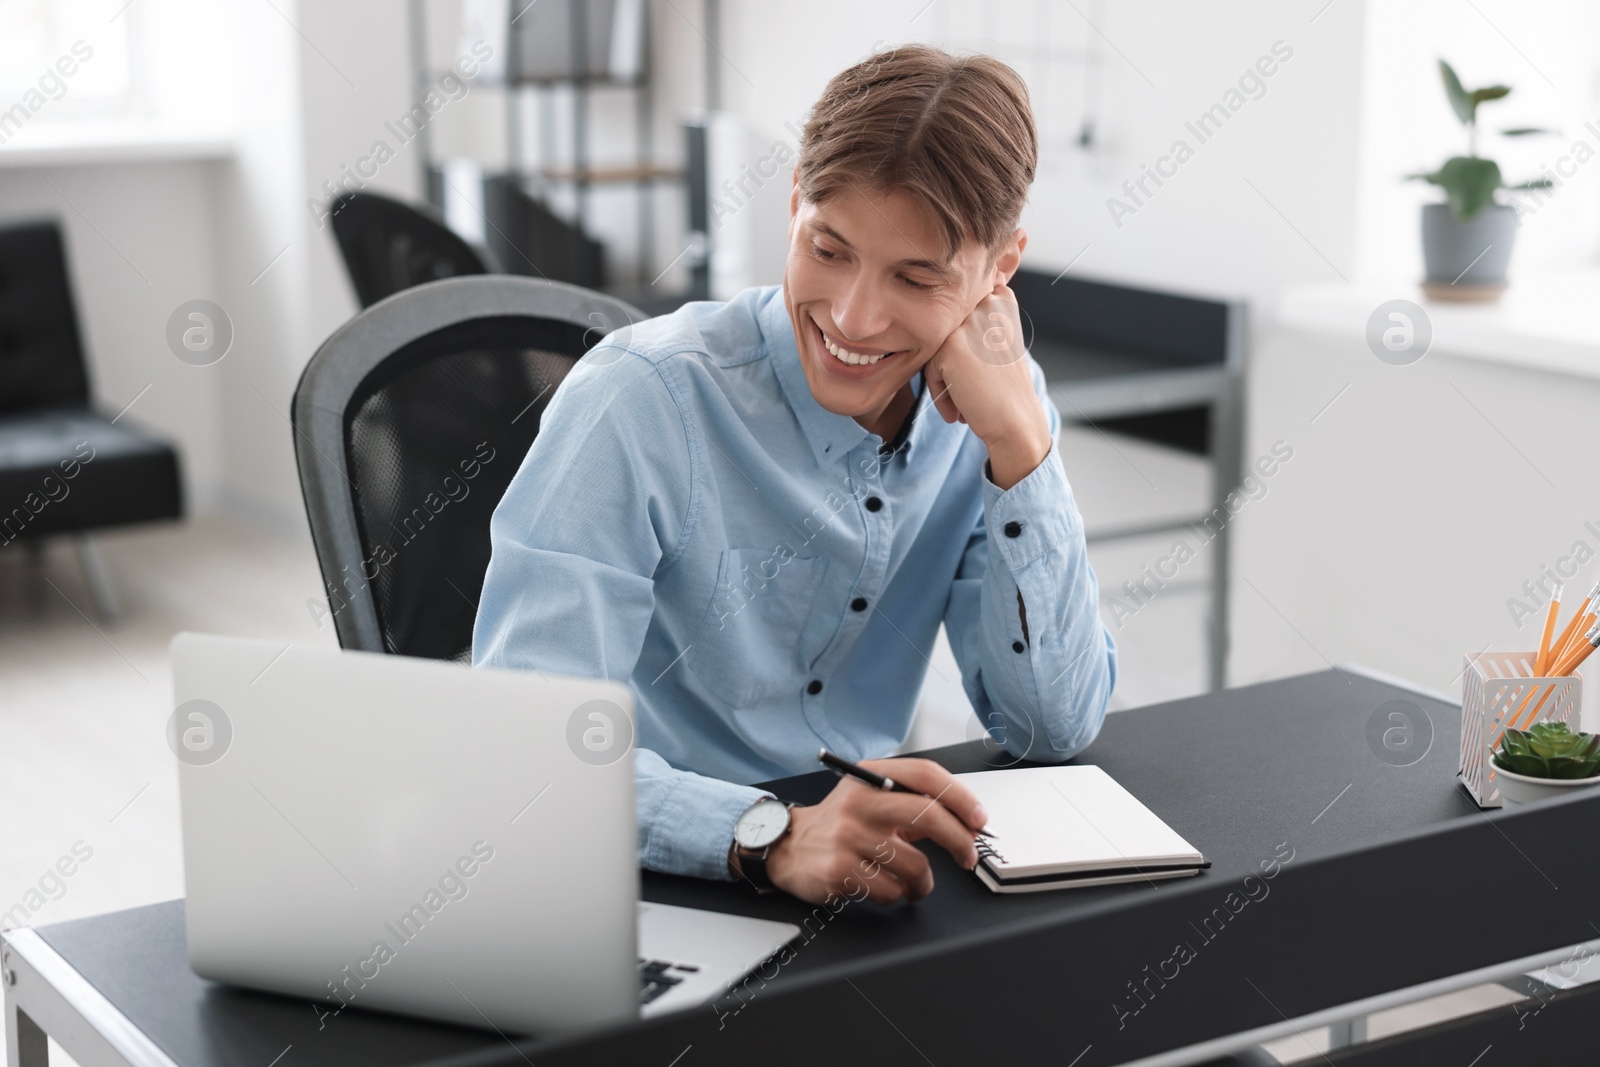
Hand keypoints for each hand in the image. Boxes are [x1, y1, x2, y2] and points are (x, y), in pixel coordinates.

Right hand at [756, 759, 989, 904]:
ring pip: (914, 865)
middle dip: (959, 842)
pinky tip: (881, 886)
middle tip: (968, 857)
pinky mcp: (840, 870)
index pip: (925, 775)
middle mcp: (859, 802)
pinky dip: (895, 894)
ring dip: (923, 882)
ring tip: (914, 882)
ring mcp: (848, 836)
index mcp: (870, 777)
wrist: (785, 846)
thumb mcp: (871, 798)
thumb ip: (913, 804)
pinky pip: (890, 890)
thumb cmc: (839, 824)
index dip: (960, 797)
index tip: (978, 820)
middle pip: (928, 816)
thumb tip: (965, 823)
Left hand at [923, 284, 1051, 488]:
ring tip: (966, 401)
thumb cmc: (1006, 389)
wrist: (1017, 423)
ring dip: (944, 379)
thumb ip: (973, 323)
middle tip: (973, 390)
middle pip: (945, 331)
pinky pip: (929, 368)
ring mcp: (969, 323)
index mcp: (1001, 297)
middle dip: (951, 364)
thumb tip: (929, 316)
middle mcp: (986, 303)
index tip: (979, 370)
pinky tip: (960, 409)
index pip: (958, 315)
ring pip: (934, 348)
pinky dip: (940, 393)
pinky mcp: (952, 345)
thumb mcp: (997, 342)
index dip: (963, 348)